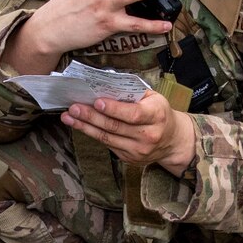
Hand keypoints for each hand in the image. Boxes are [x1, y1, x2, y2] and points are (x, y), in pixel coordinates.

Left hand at [62, 90, 194, 172]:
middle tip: (74, 107)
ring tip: (69, 116)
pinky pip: (107, 145)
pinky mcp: (129, 158)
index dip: (114, 109)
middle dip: (91, 116)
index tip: (97, 102)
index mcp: (156, 116)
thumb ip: (133, 92)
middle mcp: (148, 135)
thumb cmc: (159, 113)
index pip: (133, 114)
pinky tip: (80, 125)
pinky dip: (92, 134)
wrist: (173, 141)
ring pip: (107, 138)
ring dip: (85, 126)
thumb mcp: (154, 98)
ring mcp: (138, 150)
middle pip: (115, 127)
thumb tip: (105, 84)